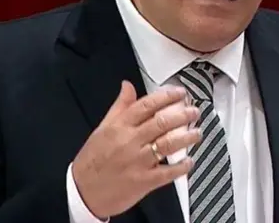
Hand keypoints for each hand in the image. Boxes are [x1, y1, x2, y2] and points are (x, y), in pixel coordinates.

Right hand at [72, 81, 201, 218]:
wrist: (82, 192)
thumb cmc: (92, 160)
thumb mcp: (102, 129)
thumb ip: (119, 107)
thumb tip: (128, 86)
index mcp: (119, 127)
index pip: (146, 105)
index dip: (166, 96)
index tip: (180, 93)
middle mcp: (129, 142)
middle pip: (161, 122)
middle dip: (182, 114)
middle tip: (194, 111)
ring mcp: (137, 162)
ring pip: (167, 144)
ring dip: (186, 137)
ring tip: (197, 133)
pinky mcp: (143, 181)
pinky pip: (167, 172)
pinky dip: (181, 166)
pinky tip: (189, 161)